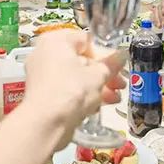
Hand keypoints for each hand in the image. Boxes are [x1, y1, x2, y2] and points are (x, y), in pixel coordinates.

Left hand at [23, 31, 125, 149]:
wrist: (46, 124)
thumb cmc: (72, 90)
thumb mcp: (98, 75)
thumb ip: (112, 64)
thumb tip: (121, 56)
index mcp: (56, 40)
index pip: (86, 40)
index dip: (106, 54)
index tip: (119, 67)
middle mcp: (44, 52)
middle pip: (81, 59)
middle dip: (104, 74)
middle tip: (120, 84)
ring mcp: (41, 74)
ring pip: (75, 76)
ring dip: (97, 86)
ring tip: (115, 98)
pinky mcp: (42, 93)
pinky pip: (66, 88)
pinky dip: (82, 95)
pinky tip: (98, 106)